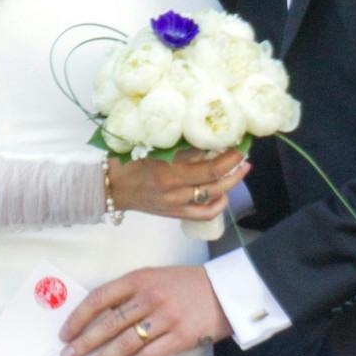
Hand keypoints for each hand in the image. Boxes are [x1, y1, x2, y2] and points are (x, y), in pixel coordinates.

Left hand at [61, 263, 231, 355]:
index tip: (65, 334)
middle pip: (108, 323)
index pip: (99, 298)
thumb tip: (98, 320)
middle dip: (84, 343)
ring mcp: (166, 317)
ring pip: (125, 343)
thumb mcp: (155, 279)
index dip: (79, 317)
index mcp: (139, 279)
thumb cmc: (187, 286)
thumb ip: (130, 294)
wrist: (227, 290)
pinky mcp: (181, 336)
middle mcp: (150, 297)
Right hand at [107, 148, 248, 221]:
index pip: (206, 164)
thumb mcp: (151, 148)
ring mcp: (175, 204)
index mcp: (167, 171)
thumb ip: (179, 148)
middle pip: (214, 180)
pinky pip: (203, 213)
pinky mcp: (175, 214)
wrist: (111, 188)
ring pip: (213, 197)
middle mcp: (174, 190)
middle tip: (244, 155)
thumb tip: (206, 142)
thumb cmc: (127, 162)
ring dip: (231, 183)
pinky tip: (224, 195)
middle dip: (234, 167)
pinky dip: (218, 205)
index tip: (236, 144)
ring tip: (240, 171)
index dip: (226, 156)